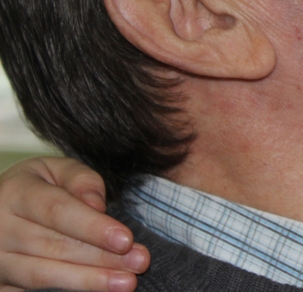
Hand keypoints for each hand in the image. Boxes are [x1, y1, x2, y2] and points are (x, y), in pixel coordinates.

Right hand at [0, 158, 147, 291]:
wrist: (1, 209)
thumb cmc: (40, 187)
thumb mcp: (59, 170)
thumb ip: (82, 181)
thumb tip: (97, 206)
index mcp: (15, 193)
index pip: (57, 211)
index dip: (93, 227)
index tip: (126, 240)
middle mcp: (0, 229)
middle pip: (55, 247)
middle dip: (102, 257)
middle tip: (140, 262)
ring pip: (43, 275)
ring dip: (89, 281)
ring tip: (127, 282)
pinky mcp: (0, 283)